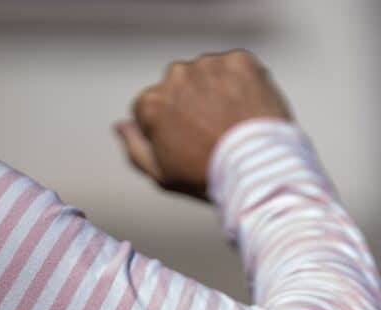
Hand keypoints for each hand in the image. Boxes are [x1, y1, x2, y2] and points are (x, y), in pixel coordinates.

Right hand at [116, 49, 292, 199]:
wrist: (259, 170)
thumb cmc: (210, 178)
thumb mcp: (163, 176)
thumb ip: (135, 149)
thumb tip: (121, 125)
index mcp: (151, 102)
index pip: (154, 106)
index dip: (175, 128)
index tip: (194, 145)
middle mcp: (175, 75)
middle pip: (182, 86)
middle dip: (196, 104)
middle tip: (220, 134)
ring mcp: (208, 65)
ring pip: (211, 74)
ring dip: (221, 92)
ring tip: (238, 124)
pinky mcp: (240, 61)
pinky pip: (239, 68)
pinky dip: (246, 83)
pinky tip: (253, 110)